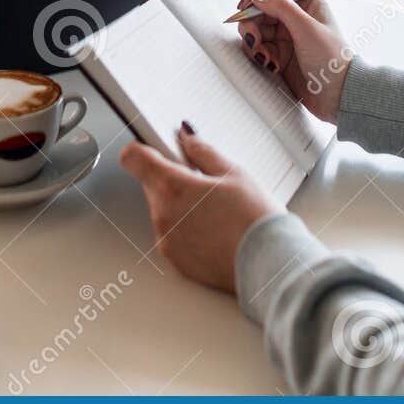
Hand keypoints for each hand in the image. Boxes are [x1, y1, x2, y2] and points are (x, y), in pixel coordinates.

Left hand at [119, 125, 282, 292]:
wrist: (269, 265)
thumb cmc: (255, 219)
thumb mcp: (234, 173)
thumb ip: (203, 152)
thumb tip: (187, 138)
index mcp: (173, 187)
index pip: (134, 158)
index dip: (144, 148)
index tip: (158, 147)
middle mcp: (162, 216)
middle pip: (151, 184)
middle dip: (172, 178)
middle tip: (205, 181)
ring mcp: (168, 241)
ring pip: (163, 210)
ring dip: (180, 205)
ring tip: (216, 209)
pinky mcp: (177, 261)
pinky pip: (173, 235)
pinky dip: (187, 228)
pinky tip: (215, 229)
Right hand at [236, 0, 351, 122]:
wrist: (338, 96)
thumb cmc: (333, 61)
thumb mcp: (306, 28)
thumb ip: (281, 7)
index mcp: (307, 1)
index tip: (247, 7)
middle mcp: (295, 16)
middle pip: (259, 7)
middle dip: (252, 23)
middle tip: (253, 39)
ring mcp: (286, 35)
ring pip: (255, 28)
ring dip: (255, 42)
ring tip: (266, 57)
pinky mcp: (279, 53)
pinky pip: (258, 47)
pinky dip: (259, 55)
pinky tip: (271, 65)